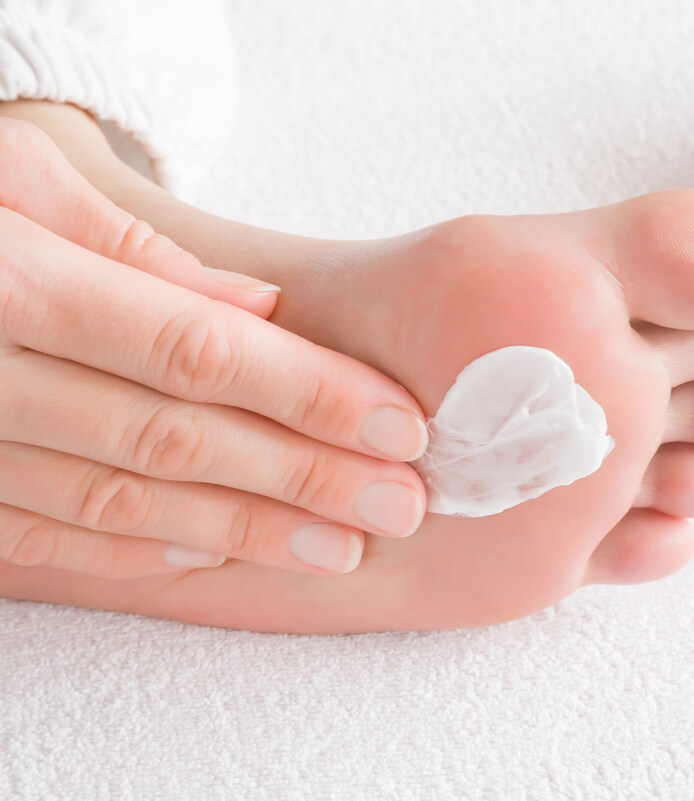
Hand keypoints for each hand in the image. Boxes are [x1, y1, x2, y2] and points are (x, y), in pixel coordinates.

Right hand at [0, 119, 427, 577]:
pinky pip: (42, 537)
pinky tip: (213, 557)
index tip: (398, 424)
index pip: (195, 350)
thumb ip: (139, 253)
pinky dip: (134, 554)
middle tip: (399, 505)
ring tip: (337, 545)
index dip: (307, 393)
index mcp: (16, 281)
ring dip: (240, 533)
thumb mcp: (22, 185)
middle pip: (174, 439)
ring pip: (118, 503)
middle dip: (300, 478)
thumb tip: (257, 313)